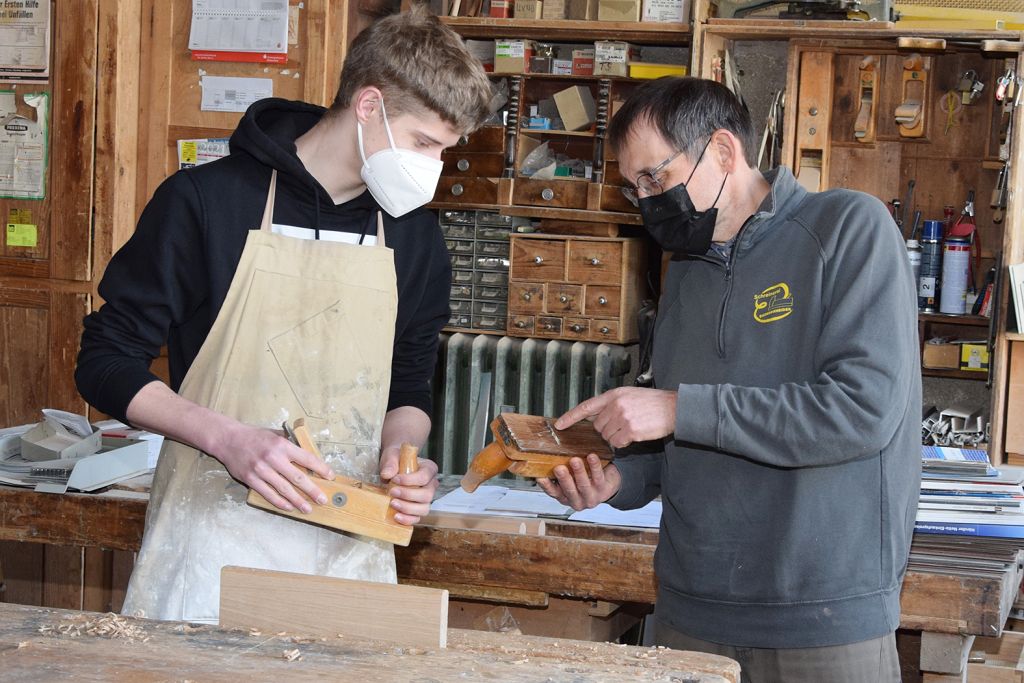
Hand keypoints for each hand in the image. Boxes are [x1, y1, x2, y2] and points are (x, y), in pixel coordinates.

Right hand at [215, 423, 335, 513]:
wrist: (228, 440)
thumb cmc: (255, 437)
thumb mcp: (275, 434)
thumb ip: (290, 444)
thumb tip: (309, 455)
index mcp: (282, 445)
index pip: (307, 458)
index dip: (320, 469)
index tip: (330, 477)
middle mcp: (273, 458)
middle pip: (297, 477)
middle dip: (312, 490)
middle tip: (323, 499)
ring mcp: (261, 470)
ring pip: (284, 489)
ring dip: (297, 501)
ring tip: (308, 508)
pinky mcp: (250, 479)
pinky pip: (268, 493)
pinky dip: (279, 502)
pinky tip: (289, 507)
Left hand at [380, 445, 438, 524]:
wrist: (394, 467)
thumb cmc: (397, 460)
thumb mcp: (392, 456)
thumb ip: (390, 463)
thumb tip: (387, 474)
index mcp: (429, 469)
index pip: (425, 477)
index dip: (410, 480)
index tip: (395, 479)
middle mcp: (431, 485)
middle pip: (427, 495)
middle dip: (408, 495)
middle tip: (392, 492)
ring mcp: (425, 499)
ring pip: (424, 508)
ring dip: (408, 508)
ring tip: (393, 504)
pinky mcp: (417, 509)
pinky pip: (417, 518)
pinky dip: (407, 519)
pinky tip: (396, 516)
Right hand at [537, 455, 620, 510]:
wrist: (608, 484)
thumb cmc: (585, 479)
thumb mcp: (570, 479)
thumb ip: (559, 473)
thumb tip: (546, 458)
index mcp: (565, 497)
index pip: (553, 492)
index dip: (546, 485)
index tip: (540, 476)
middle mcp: (577, 500)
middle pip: (569, 490)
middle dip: (564, 479)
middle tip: (559, 468)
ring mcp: (591, 497)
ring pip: (583, 485)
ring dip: (579, 472)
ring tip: (575, 461)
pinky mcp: (604, 490)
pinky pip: (598, 477)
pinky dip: (594, 466)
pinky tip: (592, 457)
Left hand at [554, 387, 676, 448]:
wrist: (674, 408)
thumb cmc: (653, 403)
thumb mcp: (629, 396)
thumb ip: (612, 404)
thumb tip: (595, 418)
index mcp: (613, 395)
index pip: (586, 406)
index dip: (571, 416)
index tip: (559, 425)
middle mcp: (615, 404)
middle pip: (598, 426)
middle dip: (607, 430)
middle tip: (624, 425)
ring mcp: (622, 417)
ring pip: (607, 437)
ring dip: (617, 437)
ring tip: (633, 428)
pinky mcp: (630, 430)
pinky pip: (618, 443)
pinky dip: (625, 443)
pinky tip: (636, 434)